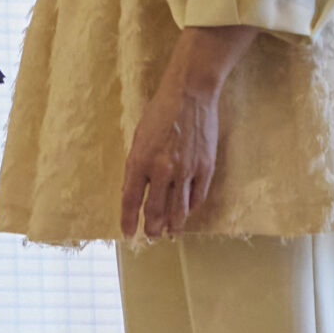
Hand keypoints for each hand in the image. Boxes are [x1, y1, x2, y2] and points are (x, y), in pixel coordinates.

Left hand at [120, 28, 251, 237]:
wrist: (190, 94)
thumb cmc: (159, 112)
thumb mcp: (138, 137)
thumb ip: (135, 165)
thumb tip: (130, 189)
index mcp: (140, 161)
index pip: (130, 200)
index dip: (128, 221)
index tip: (128, 235)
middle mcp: (162, 170)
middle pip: (155, 210)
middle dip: (152, 228)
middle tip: (151, 238)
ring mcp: (186, 171)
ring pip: (179, 209)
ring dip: (174, 225)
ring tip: (171, 235)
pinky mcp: (205, 167)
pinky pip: (198, 196)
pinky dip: (191, 208)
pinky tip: (188, 213)